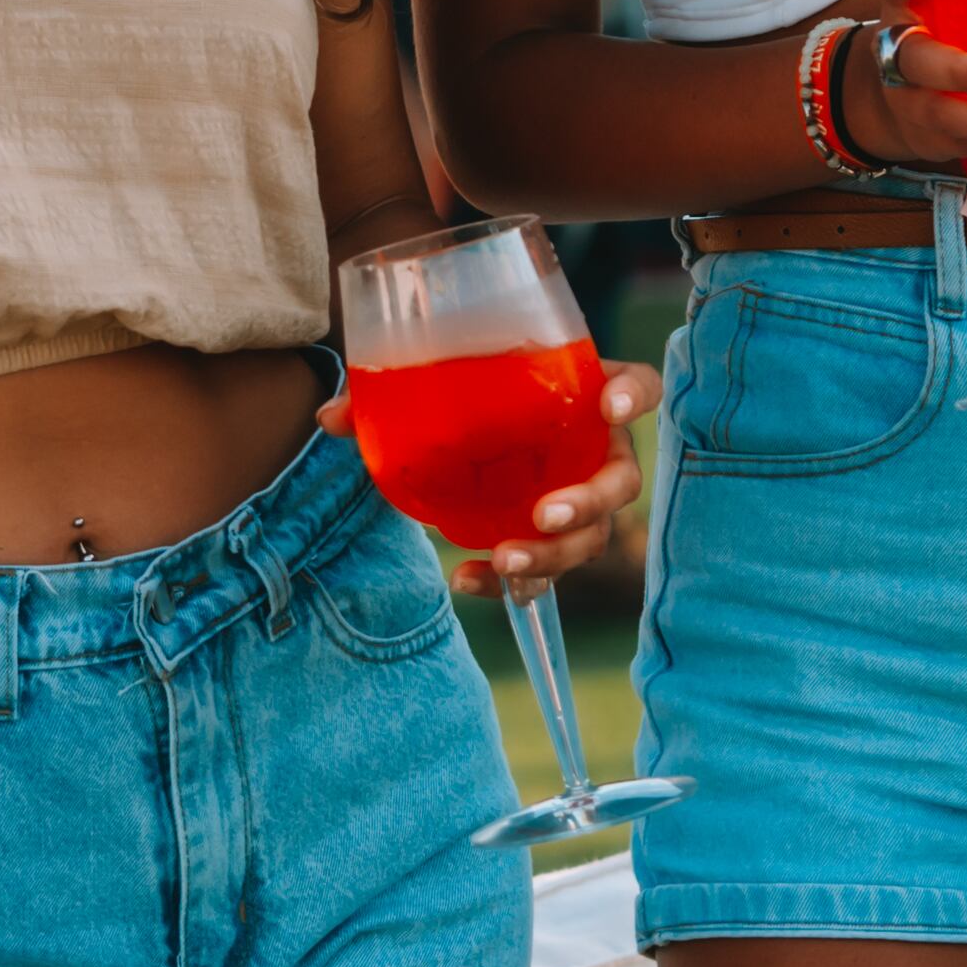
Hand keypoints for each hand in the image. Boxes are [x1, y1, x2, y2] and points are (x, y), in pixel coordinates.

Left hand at [316, 363, 661, 595]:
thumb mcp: (438, 383)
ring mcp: (582, 499)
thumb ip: (388, 393)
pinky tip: (467, 581)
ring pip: (591, 537)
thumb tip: (329, 419)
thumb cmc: (474, 393)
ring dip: (553, 556)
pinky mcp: (554, 540)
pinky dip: (508, 582)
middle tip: (542, 514)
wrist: (475, 433)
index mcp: (584, 391)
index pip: (638, 384)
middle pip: (620, 480)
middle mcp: (596, 448)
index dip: (633, 394)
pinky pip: (547, 571)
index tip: (609, 407)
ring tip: (503, 562)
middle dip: (588, 502)